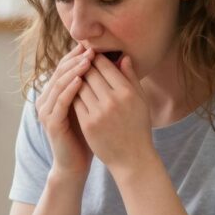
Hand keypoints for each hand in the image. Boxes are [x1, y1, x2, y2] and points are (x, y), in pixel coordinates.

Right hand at [36, 43, 94, 175]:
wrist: (76, 164)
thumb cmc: (88, 136)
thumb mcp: (95, 106)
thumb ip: (100, 86)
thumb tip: (118, 62)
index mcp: (56, 93)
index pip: (66, 68)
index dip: (78, 56)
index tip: (95, 45)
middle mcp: (47, 99)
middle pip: (60, 72)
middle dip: (76, 59)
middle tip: (91, 48)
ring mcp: (46, 110)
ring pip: (59, 84)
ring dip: (73, 70)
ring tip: (88, 60)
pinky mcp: (50, 122)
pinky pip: (60, 101)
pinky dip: (70, 89)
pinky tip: (81, 79)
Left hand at [73, 53, 154, 171]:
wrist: (132, 158)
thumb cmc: (138, 127)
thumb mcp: (141, 101)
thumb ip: (131, 77)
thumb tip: (123, 57)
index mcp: (127, 92)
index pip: (105, 65)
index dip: (96, 57)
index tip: (91, 55)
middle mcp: (113, 100)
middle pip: (89, 73)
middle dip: (83, 66)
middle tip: (79, 62)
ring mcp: (99, 113)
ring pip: (80, 86)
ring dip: (76, 80)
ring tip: (75, 76)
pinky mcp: (88, 124)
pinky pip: (75, 102)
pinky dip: (73, 95)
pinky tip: (73, 93)